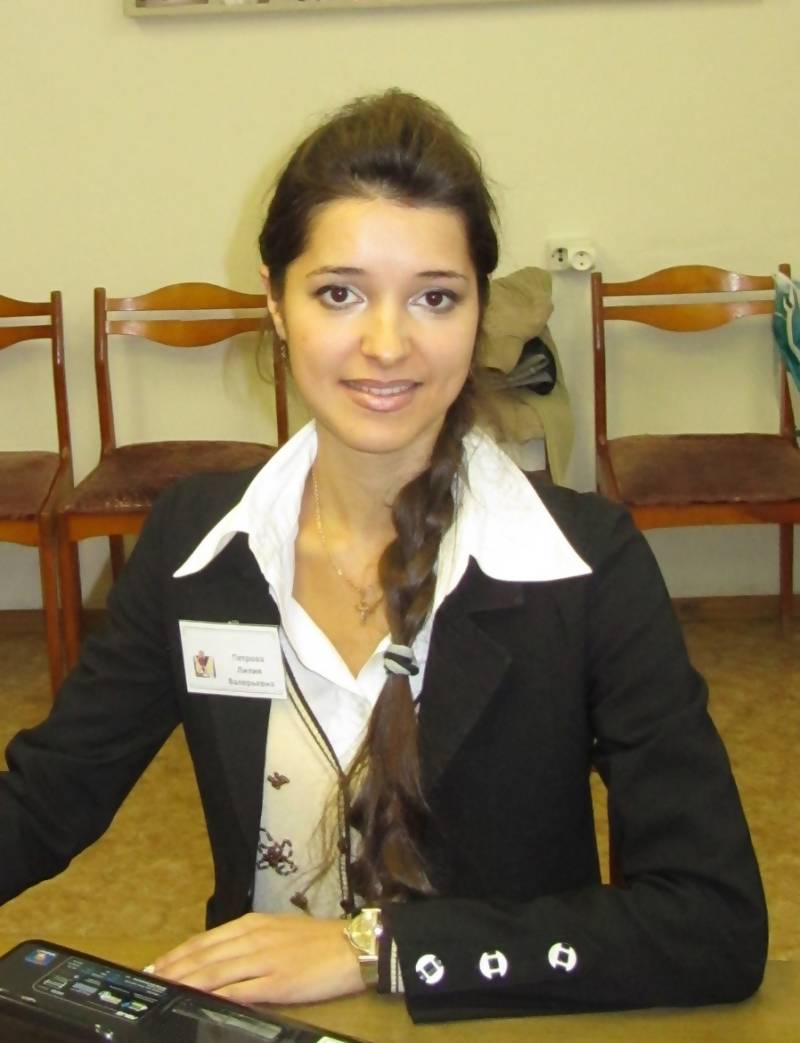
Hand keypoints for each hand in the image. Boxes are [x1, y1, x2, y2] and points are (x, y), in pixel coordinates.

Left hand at [150, 912, 363, 1004]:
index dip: (179, 954)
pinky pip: (240, 990)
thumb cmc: (319, 941)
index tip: (157, 964)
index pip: (206, 940)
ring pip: (215, 971)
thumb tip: (223, 960)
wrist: (352, 945)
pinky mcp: (277, 982)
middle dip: (174, 968)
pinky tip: (201, 1001)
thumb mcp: (279, 932)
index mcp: (253, 925)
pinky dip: (217, 996)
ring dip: (187, 981)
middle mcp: (254, 939)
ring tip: (165, 990)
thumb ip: (251, 944)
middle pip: (205, 955)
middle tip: (150, 979)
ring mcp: (264, 960)